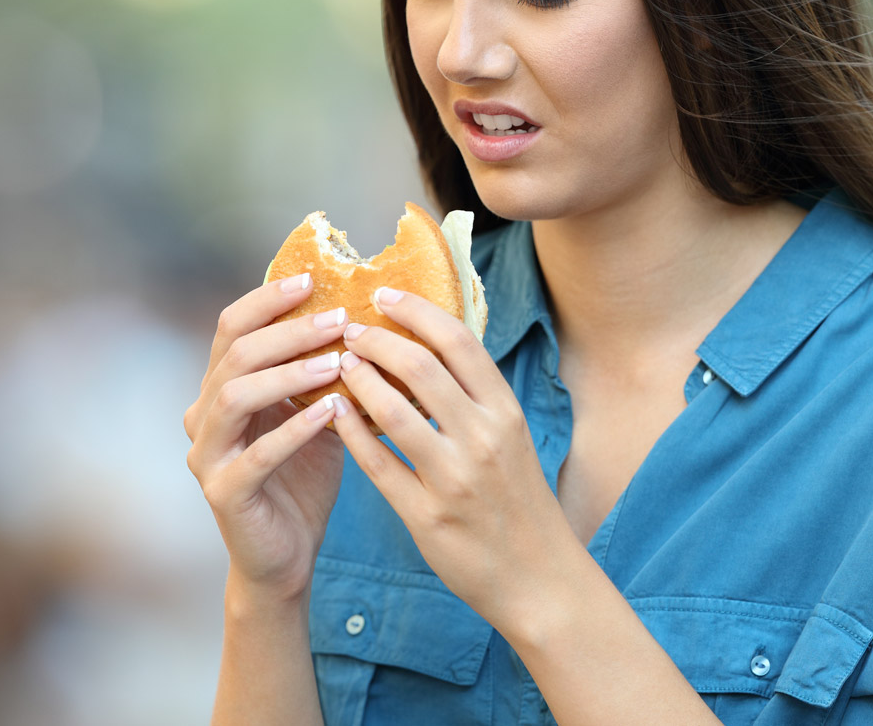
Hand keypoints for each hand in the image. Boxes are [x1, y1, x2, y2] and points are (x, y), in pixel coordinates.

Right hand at [185, 272, 353, 601]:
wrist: (285, 557)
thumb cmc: (303, 479)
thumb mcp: (315, 413)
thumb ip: (323, 371)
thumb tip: (366, 317)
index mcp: (222, 388)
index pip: (233, 327)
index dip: (267, 300)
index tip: (312, 280)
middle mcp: (204, 415)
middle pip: (236, 354)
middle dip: (289, 331)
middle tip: (339, 318)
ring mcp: (207, 455)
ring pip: (234, 396)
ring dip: (288, 373)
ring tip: (338, 361)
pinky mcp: (223, 493)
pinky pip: (256, 455)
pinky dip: (294, 429)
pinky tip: (332, 411)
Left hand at [332, 286, 579, 628]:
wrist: (540, 578)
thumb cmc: (519, 500)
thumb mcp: (511, 438)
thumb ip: (475, 396)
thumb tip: (431, 344)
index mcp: (505, 411)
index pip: (459, 341)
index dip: (416, 311)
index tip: (384, 294)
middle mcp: (483, 438)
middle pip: (421, 367)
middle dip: (377, 340)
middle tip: (349, 329)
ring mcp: (455, 479)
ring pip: (393, 412)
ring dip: (358, 380)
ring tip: (339, 365)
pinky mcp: (428, 516)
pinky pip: (378, 464)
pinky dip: (351, 432)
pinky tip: (333, 414)